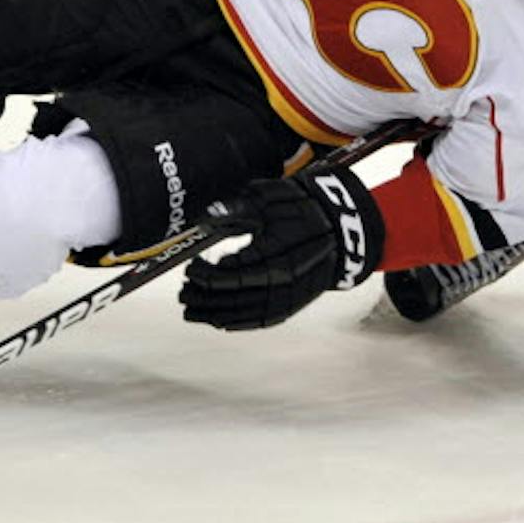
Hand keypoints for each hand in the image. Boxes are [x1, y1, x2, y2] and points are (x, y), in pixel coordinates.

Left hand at [179, 167, 385, 330]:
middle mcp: (281, 284)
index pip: (231, 273)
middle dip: (204, 297)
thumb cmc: (300, 210)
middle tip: (183, 290)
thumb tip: (207, 214)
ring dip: (213, 314)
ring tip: (190, 309)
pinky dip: (236, 322)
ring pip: (244, 314)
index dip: (206, 274)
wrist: (340, 231)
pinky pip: (259, 321)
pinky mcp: (291, 307)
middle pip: (233, 297)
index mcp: (274, 256)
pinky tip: (217, 321)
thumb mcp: (269, 200)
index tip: (190, 267)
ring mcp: (287, 298)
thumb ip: (237, 209)